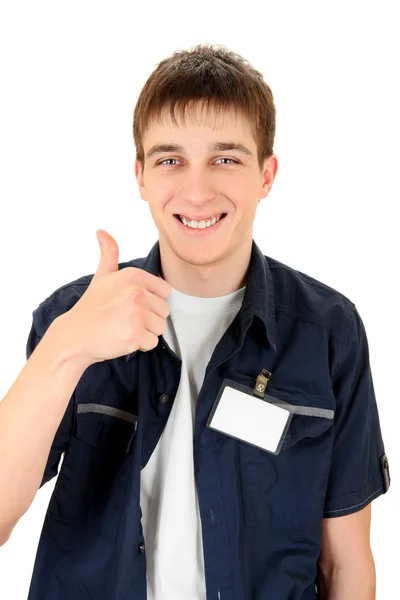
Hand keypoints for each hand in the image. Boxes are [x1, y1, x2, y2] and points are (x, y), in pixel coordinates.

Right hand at [63, 229, 170, 364]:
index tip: (132, 305)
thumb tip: (102, 232)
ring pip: (160, 327)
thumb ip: (109, 253)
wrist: (75, 335)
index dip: (151, 301)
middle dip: (149, 318)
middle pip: (164, 311)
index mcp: (134, 276)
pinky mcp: (135, 335)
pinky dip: (140, 345)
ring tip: (124, 328)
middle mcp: (137, 292)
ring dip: (145, 332)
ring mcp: (137, 314)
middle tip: (126, 318)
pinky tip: (123, 338)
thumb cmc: (91, 307)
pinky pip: (152, 342)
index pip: (165, 291)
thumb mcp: (102, 276)